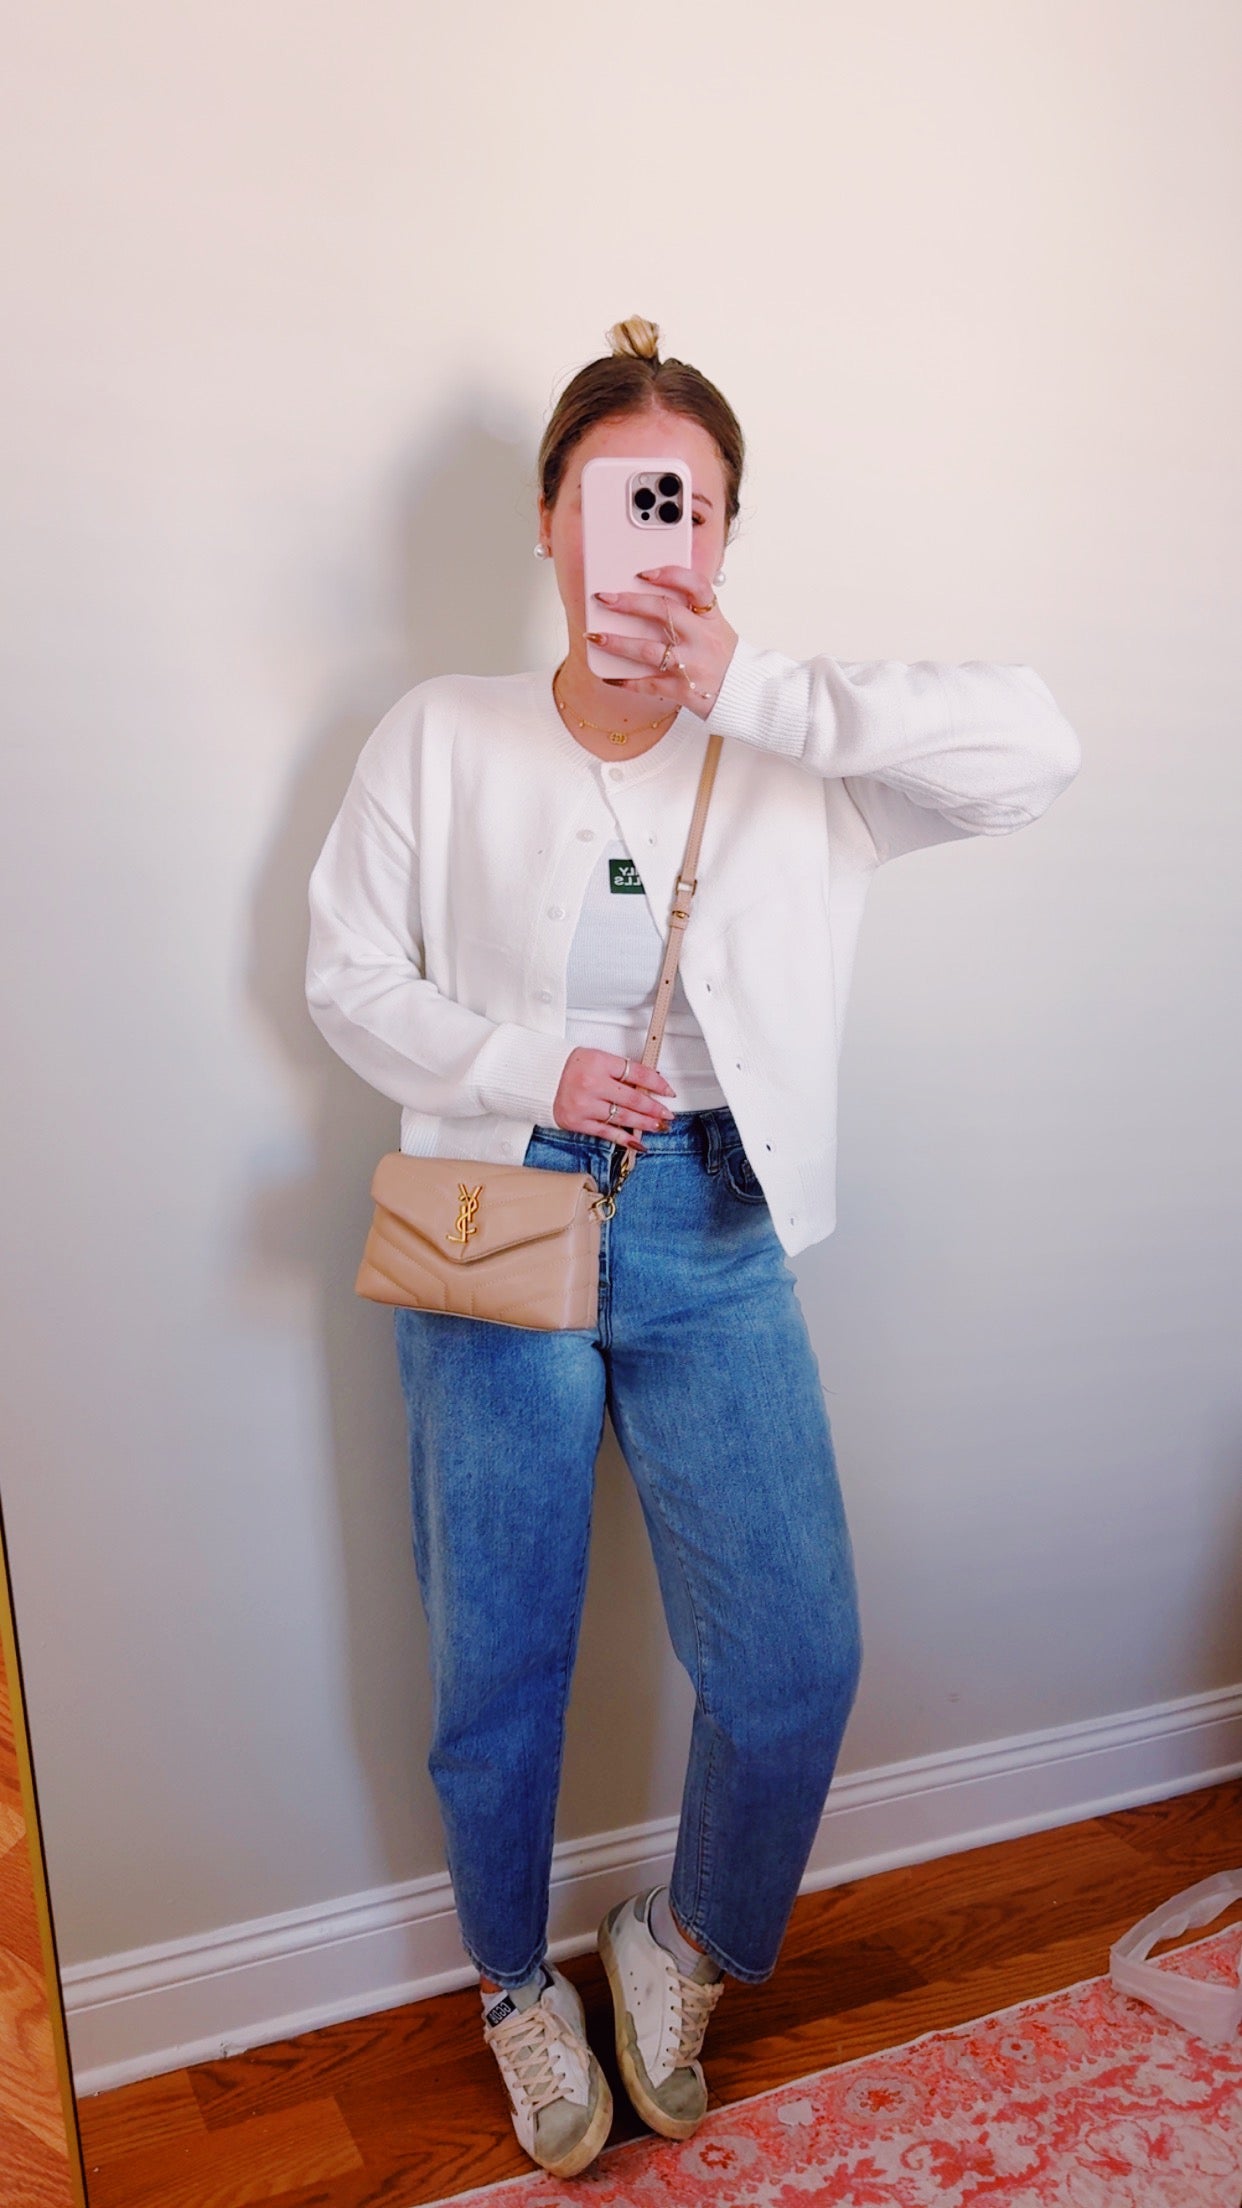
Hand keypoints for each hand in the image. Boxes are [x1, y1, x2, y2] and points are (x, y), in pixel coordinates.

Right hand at [552, 1048, 675, 1147]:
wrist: (540, 1078)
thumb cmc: (570, 1068)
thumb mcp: (597, 1058)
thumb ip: (621, 1070)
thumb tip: (649, 1084)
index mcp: (598, 1062)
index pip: (637, 1073)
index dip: (657, 1084)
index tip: (668, 1092)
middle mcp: (591, 1084)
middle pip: (633, 1098)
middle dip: (655, 1109)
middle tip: (667, 1114)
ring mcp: (584, 1105)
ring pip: (623, 1117)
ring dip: (644, 1124)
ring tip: (658, 1126)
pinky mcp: (578, 1122)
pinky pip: (607, 1132)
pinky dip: (624, 1139)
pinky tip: (638, 1142)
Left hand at [584, 564, 737, 719]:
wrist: (746, 695)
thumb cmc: (724, 659)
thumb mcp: (716, 629)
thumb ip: (690, 614)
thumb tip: (645, 599)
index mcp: (711, 619)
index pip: (695, 586)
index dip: (670, 575)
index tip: (644, 572)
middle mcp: (702, 639)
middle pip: (663, 612)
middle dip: (630, 603)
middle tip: (605, 599)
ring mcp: (691, 665)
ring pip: (649, 650)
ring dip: (618, 643)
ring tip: (595, 636)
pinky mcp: (683, 691)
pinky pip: (648, 684)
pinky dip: (625, 682)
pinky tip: (608, 677)